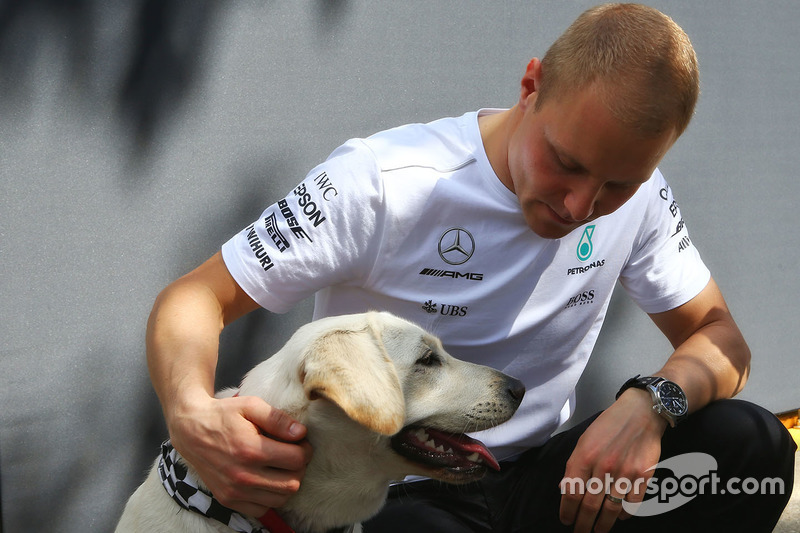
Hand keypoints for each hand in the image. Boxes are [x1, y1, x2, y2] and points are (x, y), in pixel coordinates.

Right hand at [167, 393, 312, 517]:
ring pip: (280, 499)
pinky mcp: (227, 499)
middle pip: (292, 483)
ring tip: (281, 467)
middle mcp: (243, 475)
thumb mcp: (251, 405)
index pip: (296, 460)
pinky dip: (269, 497)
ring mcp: (234, 491)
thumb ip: (278, 419)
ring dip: (287, 483)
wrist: (190, 430)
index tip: (301, 443)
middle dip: (299, 468)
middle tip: (293, 455)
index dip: (305, 450)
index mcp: (251, 450)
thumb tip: (301, 433)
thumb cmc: (223, 415)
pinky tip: (266, 479)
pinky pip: (261, 509)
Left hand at [559, 390, 666, 532]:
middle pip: (590, 506)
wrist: (641, 412)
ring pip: (611, 510)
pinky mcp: (643, 476)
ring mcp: (625, 472)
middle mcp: (603, 466)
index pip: (571, 493)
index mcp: (585, 456)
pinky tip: (619, 517)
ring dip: (603, 525)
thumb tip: (566, 490)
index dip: (567, 511)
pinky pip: (632, 504)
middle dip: (583, 524)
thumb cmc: (610, 424)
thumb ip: (575, 465)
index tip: (566, 520)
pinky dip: (624, 514)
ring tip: (597, 532)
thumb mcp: (584, 439)